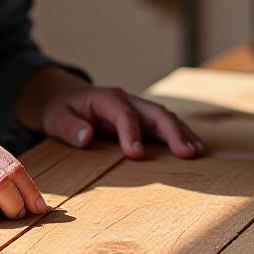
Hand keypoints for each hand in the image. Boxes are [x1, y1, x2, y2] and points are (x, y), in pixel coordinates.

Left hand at [17, 67, 204, 159]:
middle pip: (155, 112)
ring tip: (197, 152)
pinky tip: (193, 149)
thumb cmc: (61, 111)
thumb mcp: (56, 119)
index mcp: (106, 98)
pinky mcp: (143, 119)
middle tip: (187, 153)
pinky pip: (164, 124)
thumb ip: (70, 128)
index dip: (131, 133)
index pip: (123, 114)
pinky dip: (179, 135)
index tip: (136, 155)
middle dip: (172, 132)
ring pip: (165, 117)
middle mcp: (127, 100)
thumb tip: (87, 137)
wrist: (66, 99)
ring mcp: (138, 108)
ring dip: (182, 133)